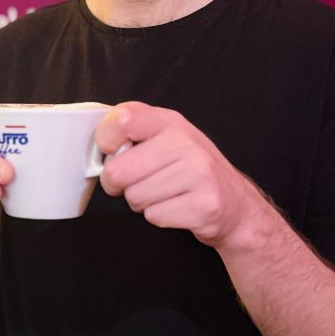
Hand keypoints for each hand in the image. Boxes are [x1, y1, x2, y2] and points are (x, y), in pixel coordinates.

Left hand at [96, 101, 262, 249]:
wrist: (237, 205)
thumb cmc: (193, 170)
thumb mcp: (168, 138)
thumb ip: (135, 132)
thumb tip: (97, 144)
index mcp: (170, 122)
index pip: (123, 119)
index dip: (105, 139)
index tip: (111, 150)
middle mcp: (186, 143)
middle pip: (118, 171)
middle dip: (118, 184)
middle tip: (135, 182)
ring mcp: (198, 173)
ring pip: (134, 197)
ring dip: (141, 202)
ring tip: (163, 194)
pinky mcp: (204, 205)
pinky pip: (154, 216)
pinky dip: (159, 217)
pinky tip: (176, 207)